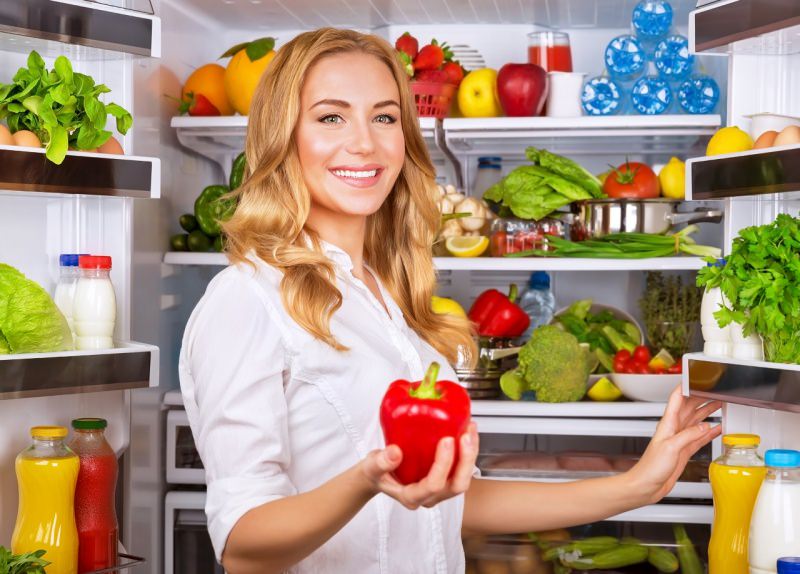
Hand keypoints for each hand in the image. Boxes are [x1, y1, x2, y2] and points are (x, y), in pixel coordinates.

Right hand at [358, 423, 478, 509]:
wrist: (378, 475)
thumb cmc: (376, 473)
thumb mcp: (372, 467)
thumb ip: (380, 462)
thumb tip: (395, 452)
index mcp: (412, 497)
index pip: (433, 485)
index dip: (443, 464)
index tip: (446, 440)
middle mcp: (429, 496)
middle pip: (456, 485)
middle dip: (465, 460)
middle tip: (465, 435)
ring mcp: (439, 489)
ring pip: (463, 478)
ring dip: (470, 454)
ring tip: (470, 429)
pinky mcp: (444, 478)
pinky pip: (461, 468)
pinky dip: (467, 450)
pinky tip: (466, 430)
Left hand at [629, 386, 720, 503]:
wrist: (646, 485)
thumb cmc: (651, 467)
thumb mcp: (671, 448)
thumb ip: (689, 435)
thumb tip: (706, 426)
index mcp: (668, 424)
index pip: (677, 398)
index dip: (686, 386)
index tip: (698, 377)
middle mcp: (674, 429)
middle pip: (690, 406)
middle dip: (702, 397)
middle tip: (716, 391)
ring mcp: (680, 439)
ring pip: (696, 420)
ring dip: (708, 412)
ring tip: (720, 405)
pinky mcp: (684, 450)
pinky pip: (700, 437)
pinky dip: (709, 431)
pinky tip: (718, 428)